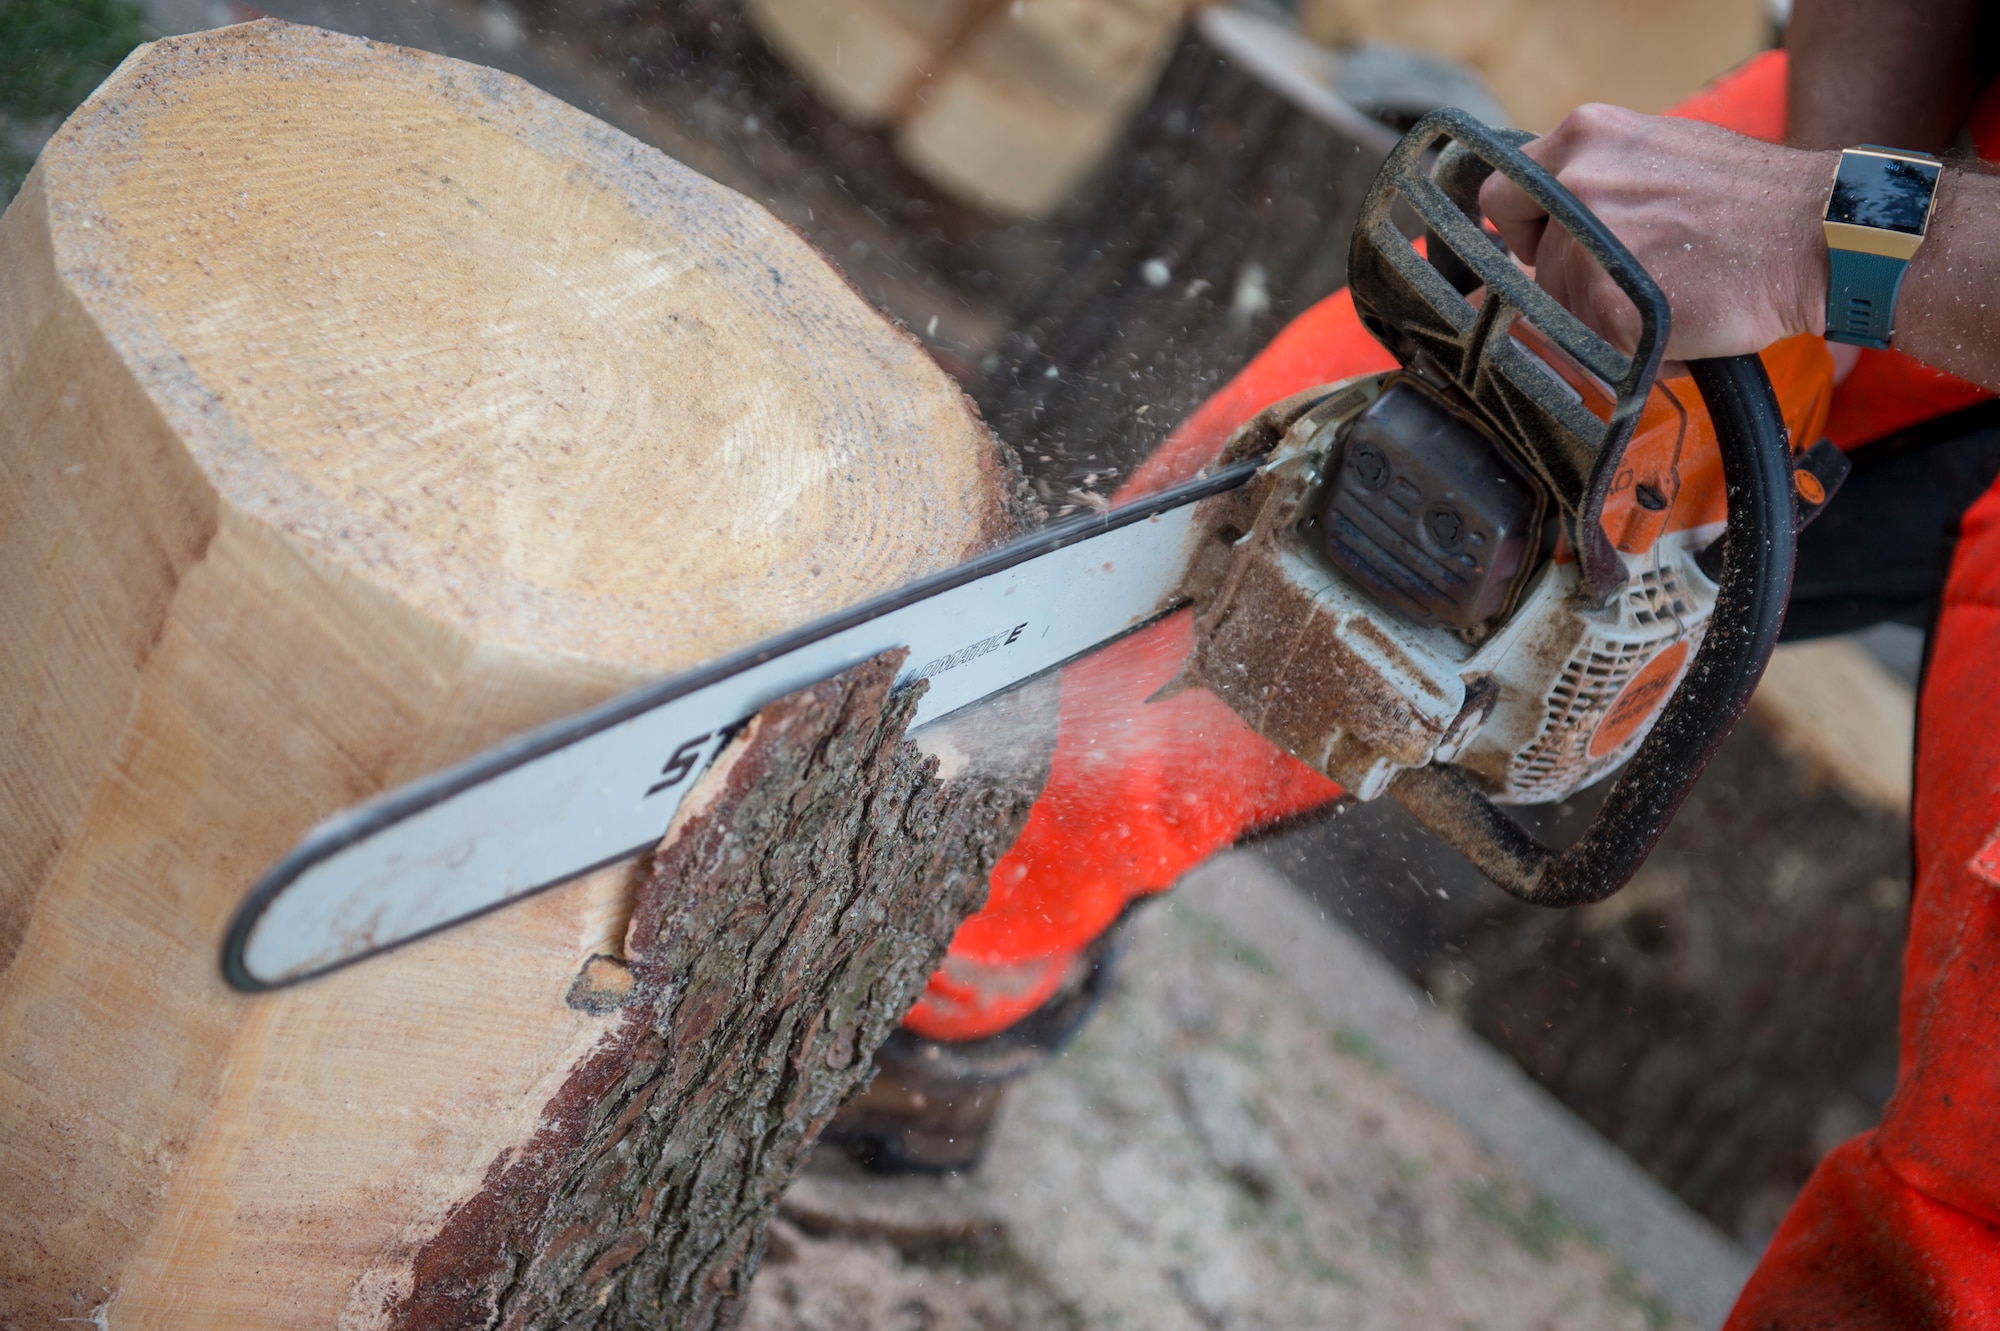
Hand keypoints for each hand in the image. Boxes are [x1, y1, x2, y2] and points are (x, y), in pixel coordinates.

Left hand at [1478, 105, 1833, 360]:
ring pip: (1562, 312)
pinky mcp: (1609, 305)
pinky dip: (1639, 352)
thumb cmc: (1751, 199)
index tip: (1551, 246)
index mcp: (1584, 138)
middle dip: (1574, 284)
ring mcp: (1588, 245)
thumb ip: (1596, 179)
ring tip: (1673, 304)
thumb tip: (1551, 222)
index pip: (1503, 196)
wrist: (1819, 233)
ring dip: (1608, 322)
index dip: (1527, 229)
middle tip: (1633, 284)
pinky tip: (1683, 331)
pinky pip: (1598, 348)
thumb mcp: (1659, 151)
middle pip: (1535, 265)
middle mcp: (1576, 183)